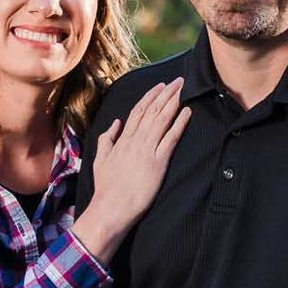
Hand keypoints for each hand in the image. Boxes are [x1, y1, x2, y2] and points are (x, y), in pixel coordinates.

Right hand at [74, 79, 191, 257]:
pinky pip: (171, 138)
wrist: (111, 207)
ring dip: (174, 102)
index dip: (150, 96)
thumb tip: (115, 123)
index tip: (160, 85)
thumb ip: (107, 139)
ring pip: (162, 119)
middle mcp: (135, 141)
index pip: (138, 111)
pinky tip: (187, 112)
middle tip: (178, 80)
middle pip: (152, 110)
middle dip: (166, 93)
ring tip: (184, 89)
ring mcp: (147, 150)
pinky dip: (179, 123)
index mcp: (122, 140)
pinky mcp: (158, 162)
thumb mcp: (100, 160)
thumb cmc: (106, 187)